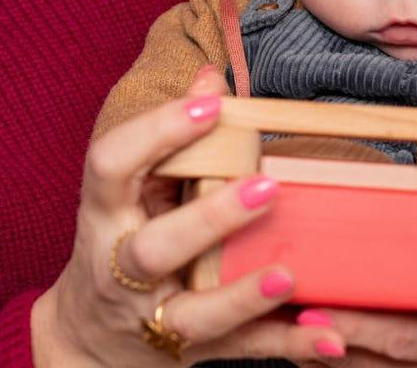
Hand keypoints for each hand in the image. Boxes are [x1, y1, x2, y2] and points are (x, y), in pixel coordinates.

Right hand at [31, 68, 344, 366]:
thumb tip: (210, 77)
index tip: (209, 108)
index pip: (111, 166)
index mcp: (105, 212)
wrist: (88, 337)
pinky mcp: (191, 353)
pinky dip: (288, 347)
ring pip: (194, 315)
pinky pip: (243, 352)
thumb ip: (171, 134)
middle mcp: (120, 269)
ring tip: (288, 272)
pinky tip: (329, 337)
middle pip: (153, 249)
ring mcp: (153, 318)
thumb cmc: (120, 236)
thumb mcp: (131, 185)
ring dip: (242, 296)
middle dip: (208, 219)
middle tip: (265, 186)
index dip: (155, 133)